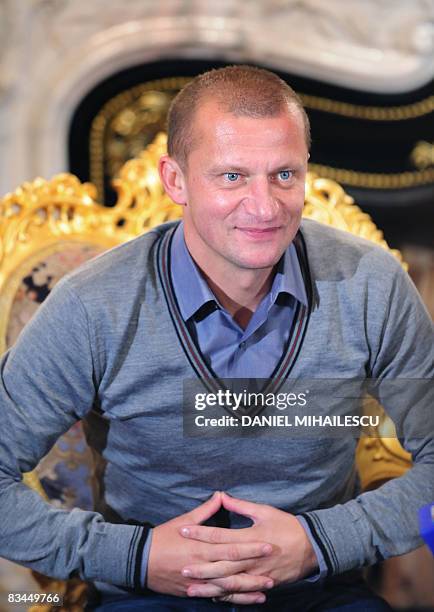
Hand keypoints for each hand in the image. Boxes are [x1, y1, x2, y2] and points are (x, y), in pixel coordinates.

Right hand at [147, 491, 273, 601]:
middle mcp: (202, 566)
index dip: (251, 546)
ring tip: (269, 584)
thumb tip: (220, 494)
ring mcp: (200, 582)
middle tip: (275, 563)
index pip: (231, 547)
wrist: (141, 561)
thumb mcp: (183, 520)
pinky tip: (252, 599)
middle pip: (233, 568)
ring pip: (229, 586)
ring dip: (250, 586)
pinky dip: (237, 599)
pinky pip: (219, 597)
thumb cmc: (163, 537)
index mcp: (201, 547)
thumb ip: (205, 511)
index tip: (268, 543)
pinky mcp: (196, 592)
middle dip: (255, 566)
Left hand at [179, 492, 318, 603]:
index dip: (200, 533)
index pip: (219, 536)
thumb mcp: (264, 511)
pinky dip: (227, 596)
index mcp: (249, 538)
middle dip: (200, 566)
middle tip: (181, 568)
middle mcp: (251, 558)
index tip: (183, 531)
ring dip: (209, 586)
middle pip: (220, 564)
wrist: (312, 547)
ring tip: (191, 588)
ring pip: (229, 583)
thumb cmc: (286, 525)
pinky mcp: (263, 583)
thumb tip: (221, 495)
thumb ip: (241, 505)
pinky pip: (242, 592)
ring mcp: (257, 574)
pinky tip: (212, 597)